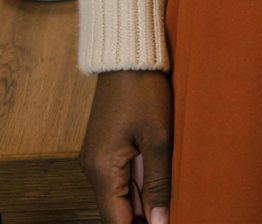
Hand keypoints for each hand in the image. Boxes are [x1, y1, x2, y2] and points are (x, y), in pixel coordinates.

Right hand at [81, 69, 172, 223]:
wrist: (126, 55)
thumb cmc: (144, 91)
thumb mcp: (159, 139)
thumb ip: (159, 185)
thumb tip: (159, 223)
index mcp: (102, 169)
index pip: (116, 222)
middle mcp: (92, 168)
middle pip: (116, 211)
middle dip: (143, 217)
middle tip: (170, 213)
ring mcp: (95, 158)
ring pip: (118, 196)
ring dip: (141, 201)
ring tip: (168, 198)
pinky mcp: (102, 148)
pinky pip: (117, 178)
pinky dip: (137, 184)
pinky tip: (157, 179)